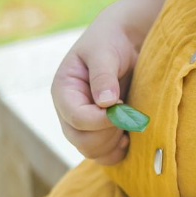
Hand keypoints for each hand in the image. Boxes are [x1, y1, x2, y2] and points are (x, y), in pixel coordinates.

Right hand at [50, 0, 139, 164]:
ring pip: (92, 151)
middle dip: (109, 132)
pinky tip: (130, 138)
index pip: (77, 118)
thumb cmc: (110, 42)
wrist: (124, 42)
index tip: (124, 104)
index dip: (103, 119)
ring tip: (131, 123)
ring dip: (114, 143)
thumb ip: (103, 76)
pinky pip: (104, 154)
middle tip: (129, 112)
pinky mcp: (100, 130)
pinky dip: (118, 152)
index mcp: (64, 91)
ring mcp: (84, 124)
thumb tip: (105, 103)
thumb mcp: (104, 52)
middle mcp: (70, 111)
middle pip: (82, 141)